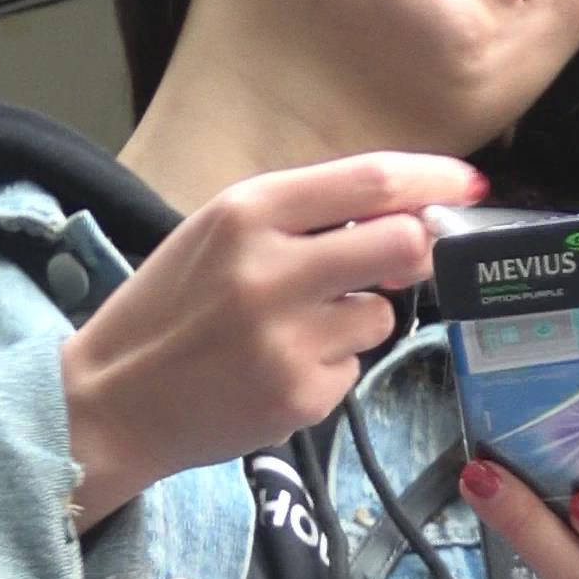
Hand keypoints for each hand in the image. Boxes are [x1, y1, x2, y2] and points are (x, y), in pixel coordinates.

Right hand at [60, 153, 484, 526]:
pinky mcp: (299, 396)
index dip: (432, 179)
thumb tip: (401, 208)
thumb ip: (301, 218)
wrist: (112, 400)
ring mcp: (287, 338)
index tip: (466, 183)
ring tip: (297, 330)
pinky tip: (278, 371)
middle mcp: (270, 270)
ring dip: (359, 318)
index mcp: (248, 213)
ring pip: (381, 314)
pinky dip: (330, 368)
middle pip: (399, 242)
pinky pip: (353, 368)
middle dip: (415, 251)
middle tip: (403, 261)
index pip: (369, 181)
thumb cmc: (170, 310)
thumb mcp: (217, 235)